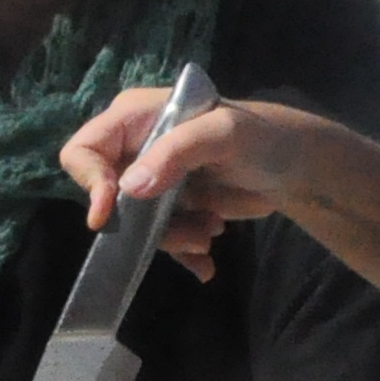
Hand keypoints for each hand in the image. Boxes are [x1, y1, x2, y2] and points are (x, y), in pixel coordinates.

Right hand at [58, 88, 343, 283]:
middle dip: (142, 222)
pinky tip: (206, 263)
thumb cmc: (261, 136)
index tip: (108, 213)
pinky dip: (182, 253)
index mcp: (135, 117)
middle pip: (108, 195)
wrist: (295, 167)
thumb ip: (177, 152)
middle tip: (190, 230)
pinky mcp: (170, 208)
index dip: (89, 181)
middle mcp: (136, 148)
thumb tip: (128, 189)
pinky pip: (158, 239)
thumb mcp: (223, 134)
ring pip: (134, 225)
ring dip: (171, 239)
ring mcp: (152, 180)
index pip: (84, 149)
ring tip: (210, 235)